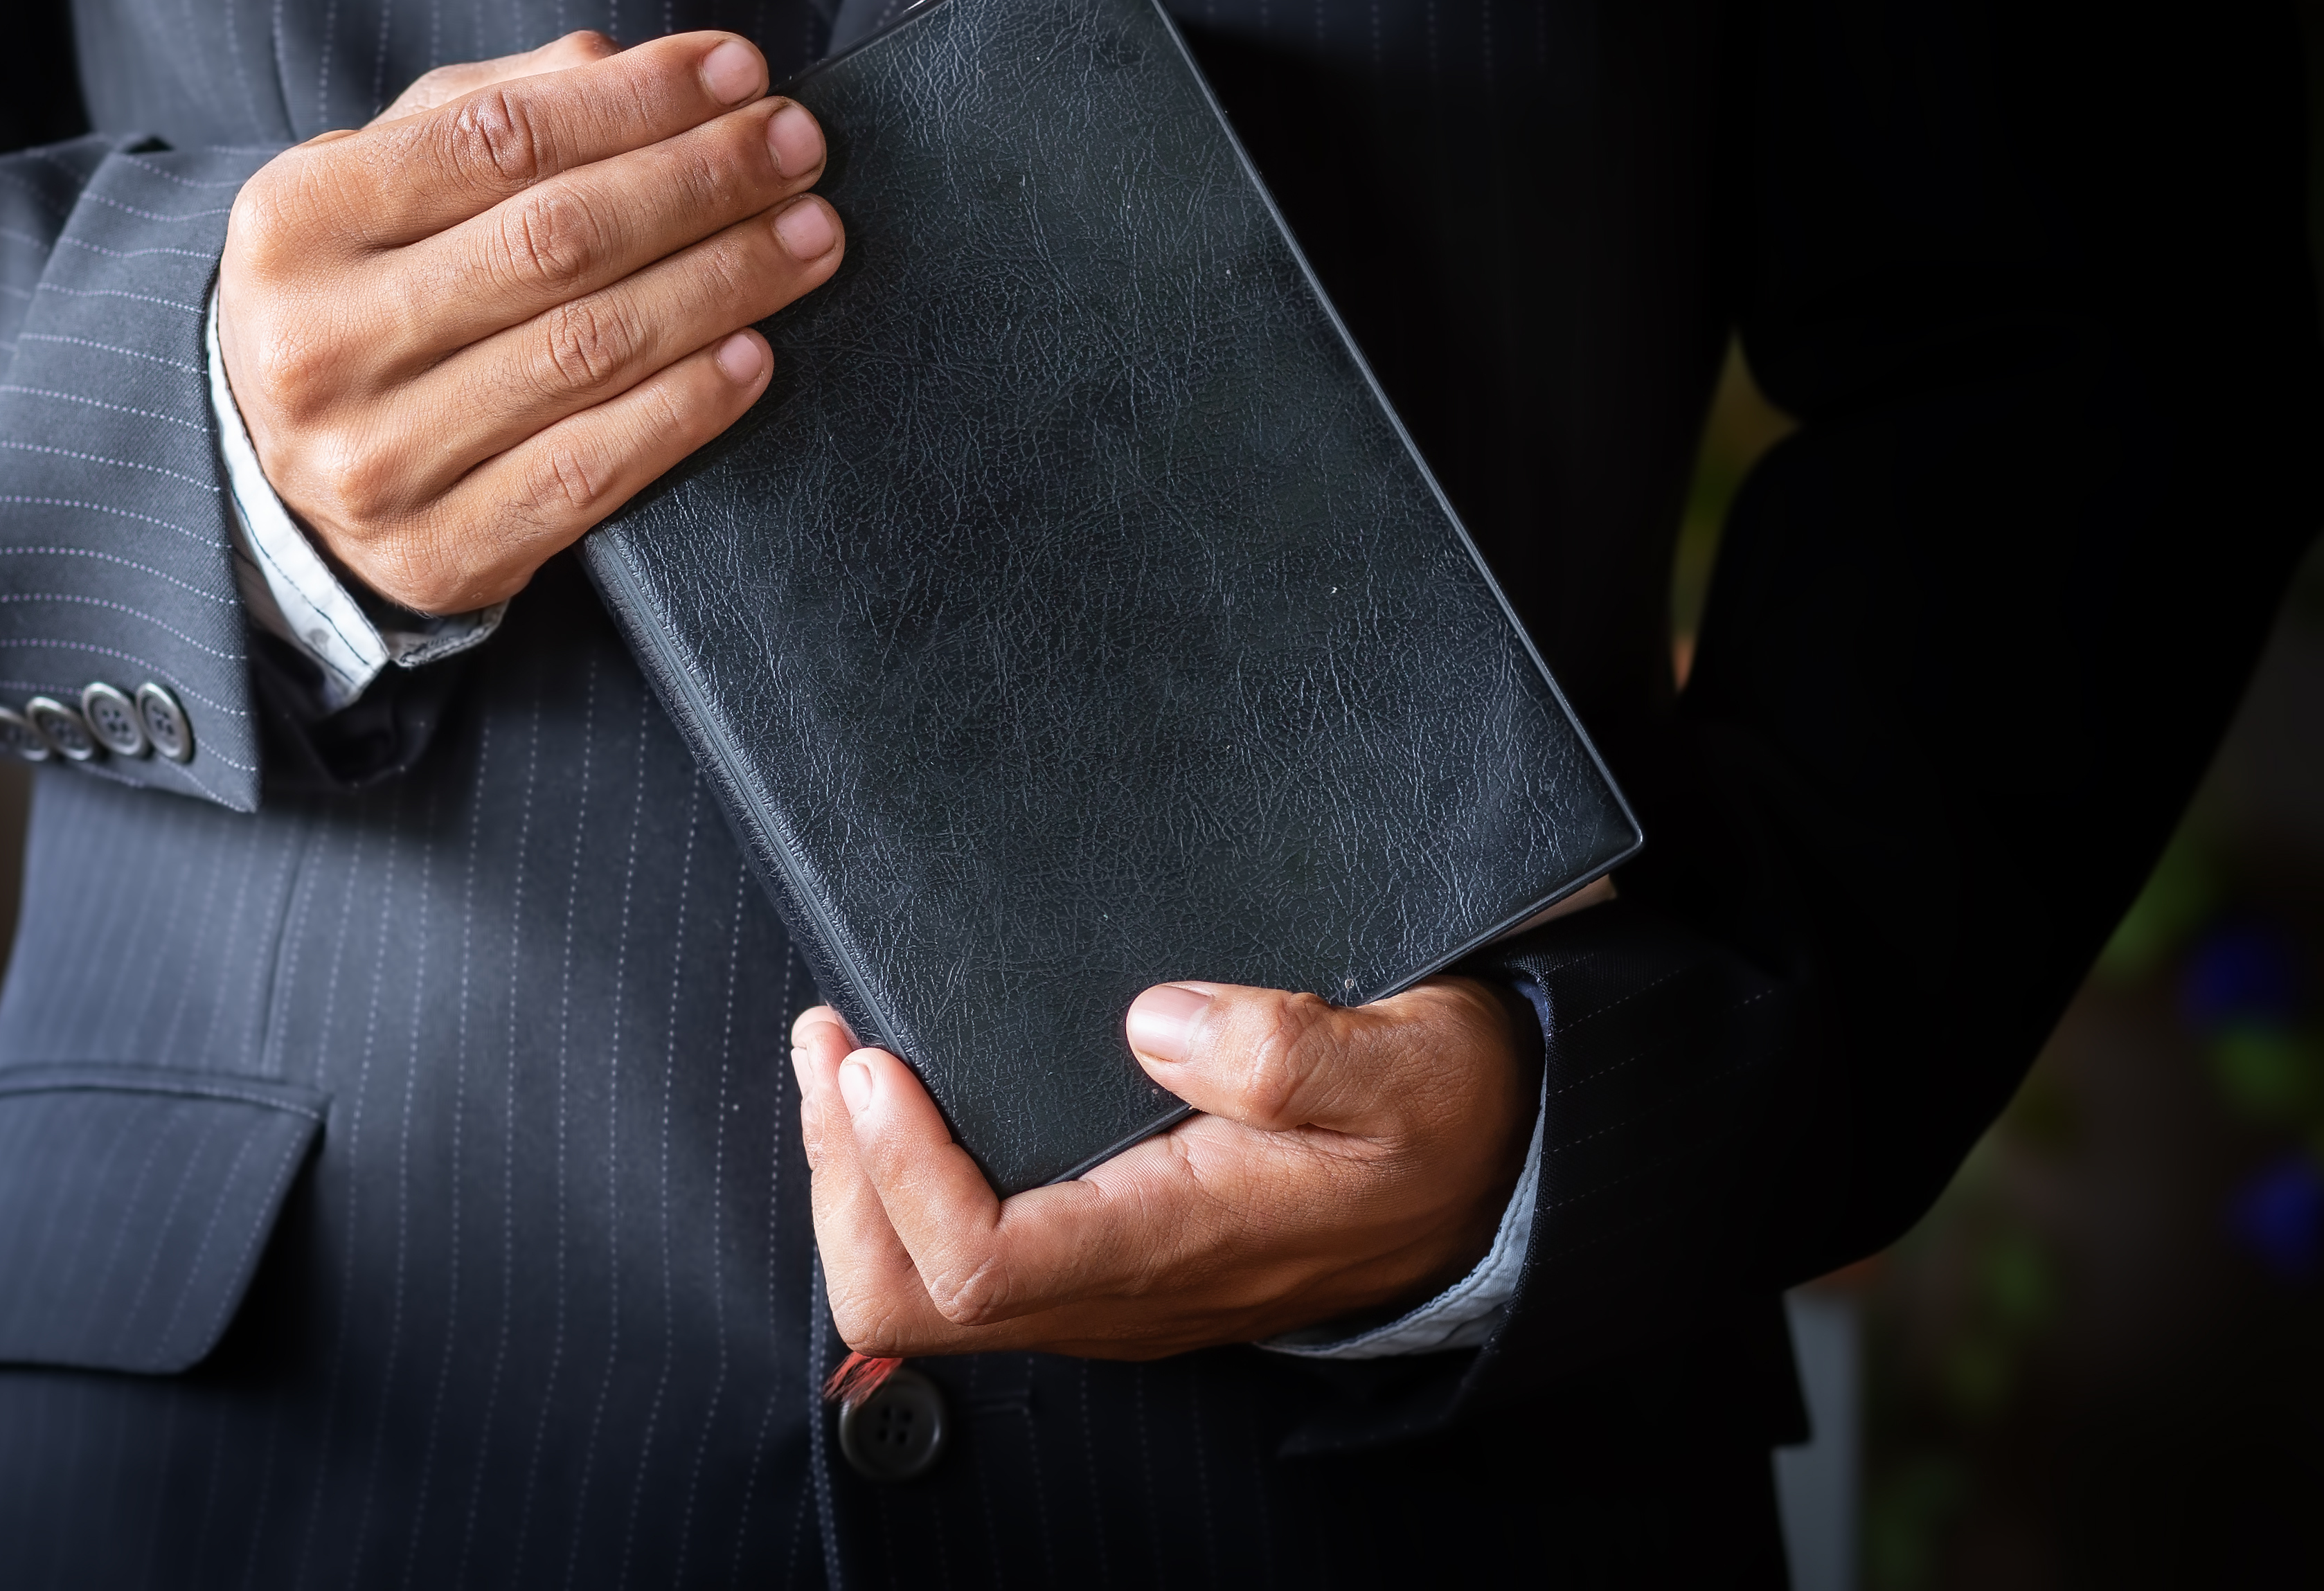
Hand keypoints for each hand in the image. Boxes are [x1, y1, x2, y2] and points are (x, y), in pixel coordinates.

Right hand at [214, 30, 844, 615]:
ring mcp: (376, 461)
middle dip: (702, 182)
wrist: (274, 475)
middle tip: (798, 148)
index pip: (498, 138)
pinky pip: (591, 470)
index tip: (740, 72)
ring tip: (807, 237)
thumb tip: (627, 63)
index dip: (637, 100)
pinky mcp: (438, 552)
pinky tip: (755, 353)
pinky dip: (686, 406)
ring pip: (587, 351)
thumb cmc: (359, 293)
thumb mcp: (386, 178)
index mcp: (295, 222)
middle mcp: (319, 345)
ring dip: (722, 284)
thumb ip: (495, 107)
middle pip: (555, 241)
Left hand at [792, 974, 1537, 1360]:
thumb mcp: (1403, 1064)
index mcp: (1177, 1246)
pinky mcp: (1096, 1264)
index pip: (979, 1262)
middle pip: (908, 1302)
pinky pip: (953, 1263)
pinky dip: (894, 1184)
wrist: (1494, 1171)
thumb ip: (1289, 1050)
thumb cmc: (1445, 1113)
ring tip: (835, 1058)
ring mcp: (1100, 1290)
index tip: (872, 1059)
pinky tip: (895, 1098)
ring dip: (853, 1179)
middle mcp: (1119, 1292)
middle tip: (829, 1047)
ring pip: (914, 1295)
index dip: (901, 1172)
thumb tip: (1160, 1021)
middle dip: (841, 1178)